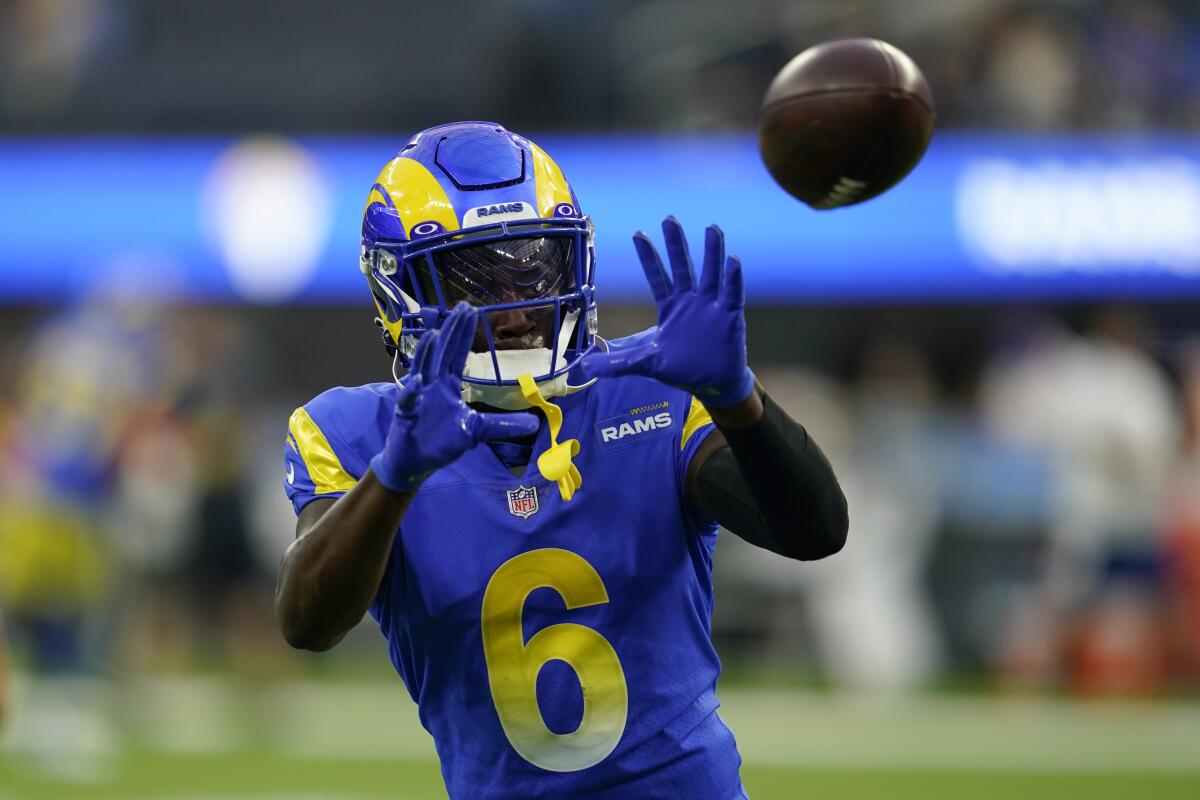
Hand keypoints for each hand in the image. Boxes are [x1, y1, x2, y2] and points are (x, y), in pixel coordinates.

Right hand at [370, 302, 539, 492]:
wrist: (416, 463)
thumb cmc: (442, 443)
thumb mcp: (478, 432)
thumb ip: (503, 425)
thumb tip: (534, 424)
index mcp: (448, 386)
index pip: (457, 355)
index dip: (464, 334)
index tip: (470, 312)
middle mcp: (432, 385)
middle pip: (442, 354)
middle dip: (451, 332)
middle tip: (461, 308)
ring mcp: (418, 397)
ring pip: (423, 370)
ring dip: (427, 353)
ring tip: (435, 334)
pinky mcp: (405, 414)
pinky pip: (408, 401)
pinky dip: (411, 392)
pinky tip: (417, 381)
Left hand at [580, 217, 754, 407]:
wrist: (712, 383)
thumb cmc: (682, 369)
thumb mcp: (646, 364)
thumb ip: (618, 363)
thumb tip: (587, 367)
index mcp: (670, 307)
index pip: (657, 277)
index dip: (648, 257)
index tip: (638, 234)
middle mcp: (690, 301)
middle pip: (683, 267)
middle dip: (675, 244)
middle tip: (669, 219)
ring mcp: (711, 306)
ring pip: (711, 273)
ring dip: (712, 252)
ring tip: (712, 228)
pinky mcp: (729, 316)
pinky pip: (732, 294)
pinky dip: (733, 278)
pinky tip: (733, 260)